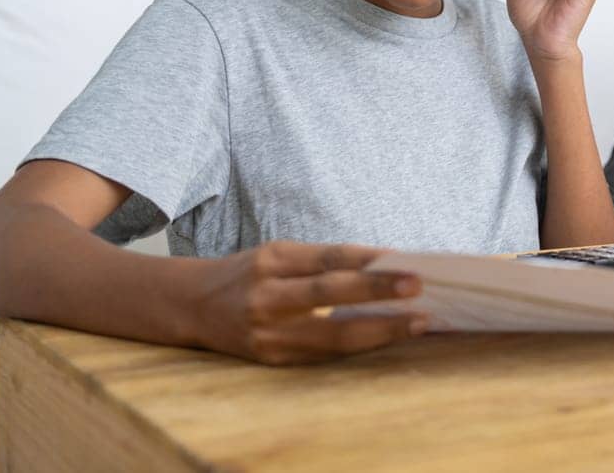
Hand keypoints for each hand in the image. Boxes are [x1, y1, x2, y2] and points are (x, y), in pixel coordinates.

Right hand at [193, 241, 425, 365]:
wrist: (196, 306)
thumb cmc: (251, 273)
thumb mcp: (281, 255)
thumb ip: (324, 261)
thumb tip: (384, 265)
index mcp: (272, 260)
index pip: (327, 258)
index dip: (367, 261)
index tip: (405, 261)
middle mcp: (267, 296)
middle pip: (329, 293)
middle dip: (377, 292)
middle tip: (417, 288)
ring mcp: (268, 332)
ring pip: (331, 335)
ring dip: (380, 330)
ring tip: (416, 322)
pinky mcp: (273, 359)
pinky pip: (324, 354)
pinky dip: (359, 346)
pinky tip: (386, 339)